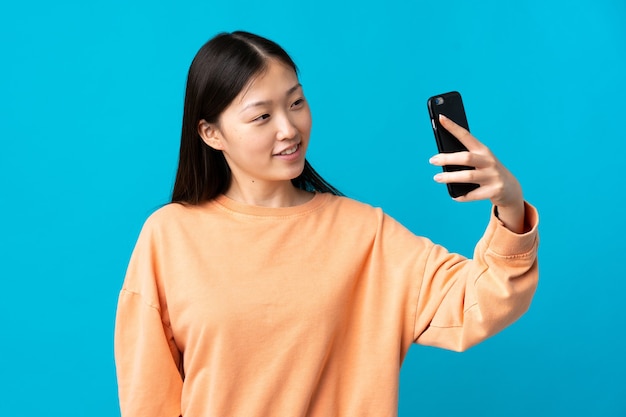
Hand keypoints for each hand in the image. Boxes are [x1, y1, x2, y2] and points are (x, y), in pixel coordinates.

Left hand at [429, 114, 525, 232]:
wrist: (511, 189)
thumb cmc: (488, 172)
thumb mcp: (480, 161)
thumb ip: (465, 158)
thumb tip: (440, 160)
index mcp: (483, 150)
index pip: (466, 135)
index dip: (453, 127)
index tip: (441, 118)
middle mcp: (489, 161)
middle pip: (466, 158)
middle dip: (447, 158)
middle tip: (432, 160)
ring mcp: (493, 176)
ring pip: (469, 176)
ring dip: (451, 177)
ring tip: (437, 178)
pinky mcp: (495, 190)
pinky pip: (474, 194)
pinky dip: (462, 196)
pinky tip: (454, 196)